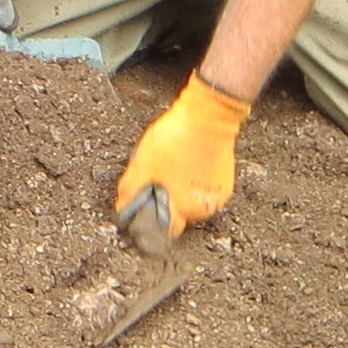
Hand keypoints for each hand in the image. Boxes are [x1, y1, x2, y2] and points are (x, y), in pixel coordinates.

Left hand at [116, 76, 249, 231]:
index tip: (141, 211)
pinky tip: (186, 161)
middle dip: (164, 202)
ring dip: (179, 191)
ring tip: (172, 166)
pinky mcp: (225, 181)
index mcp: (184, 209)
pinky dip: (192, 181)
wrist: (208, 116)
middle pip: (177, 215)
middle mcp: (205, 209)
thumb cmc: (175, 139)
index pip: (164, 232)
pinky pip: (202, 189)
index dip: (149, 224)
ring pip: (190, 201)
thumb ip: (131, 192)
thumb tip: (122, 211)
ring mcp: (218, 195)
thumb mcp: (142, 165)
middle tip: (155, 178)